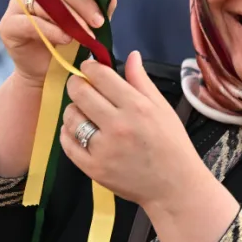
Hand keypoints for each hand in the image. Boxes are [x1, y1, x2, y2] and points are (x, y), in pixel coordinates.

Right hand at [0, 0, 118, 86]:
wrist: (48, 74)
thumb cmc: (68, 43)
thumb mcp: (90, 22)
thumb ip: (100, 4)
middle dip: (82, 1)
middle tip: (99, 21)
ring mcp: (16, 4)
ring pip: (44, 1)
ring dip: (70, 18)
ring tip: (87, 35)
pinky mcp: (8, 25)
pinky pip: (31, 22)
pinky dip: (52, 30)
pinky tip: (67, 39)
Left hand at [59, 51, 211, 207]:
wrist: (174, 187)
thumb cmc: (171, 144)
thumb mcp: (162, 108)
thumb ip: (142, 81)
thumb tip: (131, 55)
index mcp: (136, 107)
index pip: (100, 76)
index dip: (89, 67)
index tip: (89, 68)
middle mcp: (118, 126)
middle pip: (79, 93)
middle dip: (76, 84)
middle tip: (81, 87)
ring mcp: (103, 149)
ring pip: (70, 117)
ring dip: (73, 109)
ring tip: (83, 111)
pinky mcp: (93, 168)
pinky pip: (67, 143)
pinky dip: (67, 133)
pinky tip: (77, 130)